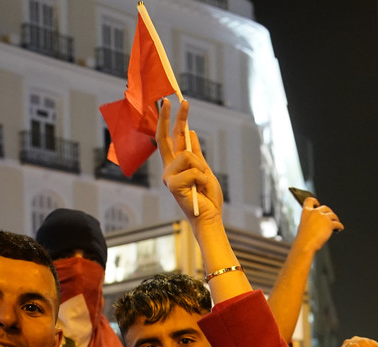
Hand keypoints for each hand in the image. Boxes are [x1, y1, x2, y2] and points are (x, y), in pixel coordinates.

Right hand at [156, 99, 222, 227]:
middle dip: (172, 118)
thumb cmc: (207, 196)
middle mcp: (169, 169)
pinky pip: (194, 170)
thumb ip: (195, 153)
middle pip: (167, 138)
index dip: (172, 119)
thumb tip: (189, 131)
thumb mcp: (204, 169)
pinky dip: (202, 178)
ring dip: (201, 168)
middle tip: (178, 100)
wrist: (210, 216)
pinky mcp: (173, 185)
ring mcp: (169, 177)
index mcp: (176, 164)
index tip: (173, 102)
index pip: (172, 137)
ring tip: (202, 182)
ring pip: (188, 155)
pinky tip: (199, 189)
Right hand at [293, 198, 343, 254]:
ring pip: (333, 215)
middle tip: (331, 218)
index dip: (315, 202)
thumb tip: (322, 221)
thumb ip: (311, 220)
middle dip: (329, 212)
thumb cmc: (304, 238)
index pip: (310, 200)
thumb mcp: (304, 225)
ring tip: (336, 225)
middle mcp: (315, 212)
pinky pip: (338, 224)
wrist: (305, 245)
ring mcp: (323, 217)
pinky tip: (340, 229)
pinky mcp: (330, 224)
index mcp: (306, 211)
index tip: (318, 204)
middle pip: (325, 208)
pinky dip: (340, 226)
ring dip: (335, 219)